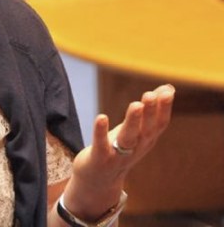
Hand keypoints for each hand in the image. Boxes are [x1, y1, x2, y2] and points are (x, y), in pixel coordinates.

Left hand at [63, 84, 175, 219]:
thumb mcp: (136, 129)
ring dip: (133, 122)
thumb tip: (168, 87)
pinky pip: (101, 145)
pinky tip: (101, 117)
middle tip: (150, 95)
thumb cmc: (119, 148)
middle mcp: (136, 148)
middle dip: (150, 112)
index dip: (164, 108)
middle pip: (146, 130)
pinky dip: (101, 132)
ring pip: (128, 138)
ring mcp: (118, 155)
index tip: (168, 91)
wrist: (99, 180)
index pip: (159, 124)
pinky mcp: (100, 158)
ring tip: (136, 104)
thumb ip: (151, 109)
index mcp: (146, 140)